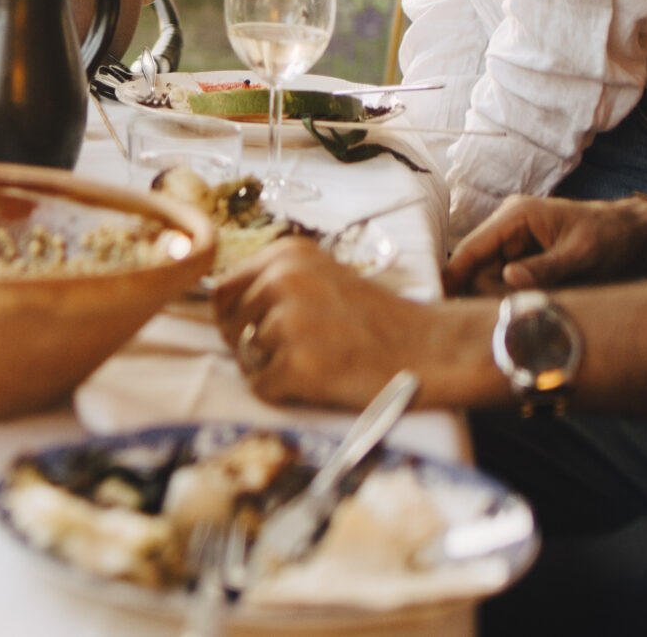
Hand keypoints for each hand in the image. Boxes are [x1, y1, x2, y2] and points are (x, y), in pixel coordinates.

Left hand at [212, 239, 436, 409]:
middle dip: (250, 343)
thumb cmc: (374, 319)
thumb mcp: (321, 277)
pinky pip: (262, 386)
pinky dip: (284, 391)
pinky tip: (320, 380)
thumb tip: (219, 310)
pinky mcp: (298, 365)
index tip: (262, 328)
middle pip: (227, 324)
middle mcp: (282, 280)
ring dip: (271, 367)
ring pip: (245, 357)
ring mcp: (289, 322)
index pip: (223, 289)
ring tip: (317, 360)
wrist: (427, 348)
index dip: (236, 316)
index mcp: (285, 254)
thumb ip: (275, 283)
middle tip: (297, 350)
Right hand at [443, 194, 646, 296]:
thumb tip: (509, 279)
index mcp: (517, 216)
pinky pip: (506, 285)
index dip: (453, 272)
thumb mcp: (581, 254)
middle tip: (519, 313)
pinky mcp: (522, 261)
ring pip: (490, 281)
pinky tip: (536, 304)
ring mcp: (514, 245)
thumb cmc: (610, 236)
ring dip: (507, 300)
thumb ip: (546, 268)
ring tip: (541, 305)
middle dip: (491, 295)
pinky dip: (516, 299)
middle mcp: (508, 229)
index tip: (435, 297)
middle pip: (478, 269)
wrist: (633, 235)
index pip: (473, 246)